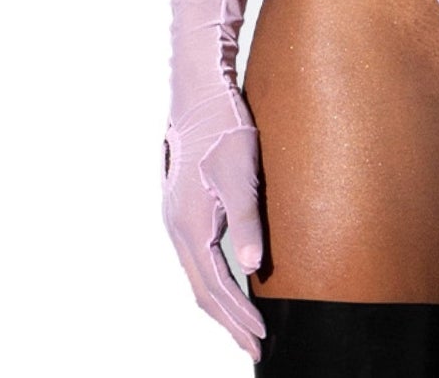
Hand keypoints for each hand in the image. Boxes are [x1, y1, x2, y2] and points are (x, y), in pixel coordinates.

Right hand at [162, 85, 266, 359]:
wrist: (200, 91)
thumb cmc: (224, 127)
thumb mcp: (242, 173)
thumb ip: (247, 221)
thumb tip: (253, 267)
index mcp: (191, 225)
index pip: (215, 287)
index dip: (238, 317)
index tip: (261, 339)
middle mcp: (178, 228)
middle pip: (202, 290)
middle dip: (229, 322)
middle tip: (256, 346)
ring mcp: (177, 218)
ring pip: (198, 276)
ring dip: (221, 304)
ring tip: (244, 325)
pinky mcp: (184, 207)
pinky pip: (197, 258)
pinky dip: (214, 281)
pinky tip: (230, 281)